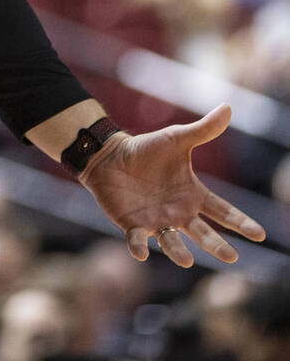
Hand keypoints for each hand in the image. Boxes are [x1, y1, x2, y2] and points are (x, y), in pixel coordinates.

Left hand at [79, 104, 265, 267]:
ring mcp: (157, 222)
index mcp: (193, 195)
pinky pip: (137, 240)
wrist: (110, 156)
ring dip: (179, 252)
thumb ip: (202, 129)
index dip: (240, 223)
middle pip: (203, 234)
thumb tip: (228, 107)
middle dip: (216, 245)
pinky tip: (141, 251)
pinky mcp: (133, 225)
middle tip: (231, 257)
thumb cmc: (146, 150)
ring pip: (172, 243)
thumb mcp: (175, 138)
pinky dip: (139, 247)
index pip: (222, 211)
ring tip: (187, 261)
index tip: (259, 234)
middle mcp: (179, 214)